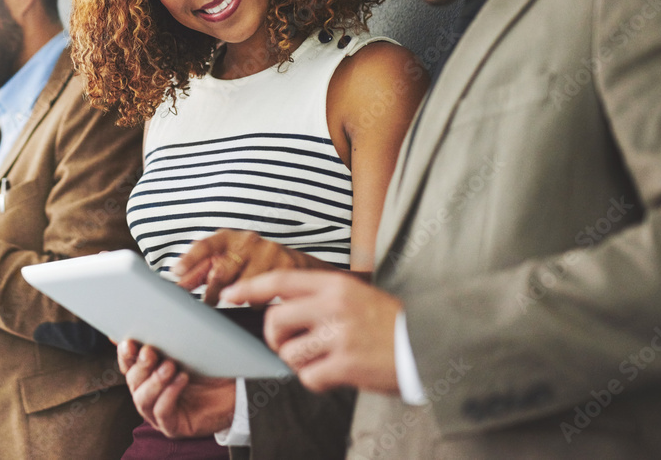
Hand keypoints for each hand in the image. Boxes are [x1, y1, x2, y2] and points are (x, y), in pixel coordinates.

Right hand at [118, 339, 235, 437]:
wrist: (236, 389)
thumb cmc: (210, 366)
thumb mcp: (187, 347)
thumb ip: (166, 337)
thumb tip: (142, 322)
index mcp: (147, 373)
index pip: (128, 364)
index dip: (125, 354)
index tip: (129, 342)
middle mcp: (148, 393)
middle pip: (133, 380)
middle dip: (140, 365)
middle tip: (151, 352)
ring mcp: (158, 413)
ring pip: (143, 399)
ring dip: (154, 381)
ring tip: (170, 366)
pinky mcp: (172, 426)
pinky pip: (162, 412)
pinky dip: (169, 394)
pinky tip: (182, 379)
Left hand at [174, 229, 328, 304]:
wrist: (292, 263)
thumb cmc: (250, 261)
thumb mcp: (225, 259)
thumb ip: (201, 271)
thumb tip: (177, 282)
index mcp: (228, 238)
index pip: (205, 246)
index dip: (190, 259)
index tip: (176, 272)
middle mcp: (247, 241)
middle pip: (222, 271)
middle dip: (212, 291)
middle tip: (209, 302)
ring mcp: (267, 252)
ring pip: (244, 286)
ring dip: (237, 297)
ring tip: (238, 298)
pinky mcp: (285, 265)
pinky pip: (265, 294)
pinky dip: (257, 301)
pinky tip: (258, 298)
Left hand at [222, 269, 401, 394]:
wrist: (430, 344)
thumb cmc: (392, 323)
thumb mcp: (358, 295)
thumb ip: (323, 298)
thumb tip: (283, 307)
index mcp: (336, 285)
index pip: (281, 280)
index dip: (250, 287)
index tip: (230, 293)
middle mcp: (334, 306)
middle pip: (275, 320)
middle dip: (273, 338)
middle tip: (287, 346)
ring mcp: (340, 335)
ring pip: (289, 352)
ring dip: (297, 362)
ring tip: (319, 361)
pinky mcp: (347, 364)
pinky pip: (309, 376)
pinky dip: (314, 380)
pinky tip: (332, 375)